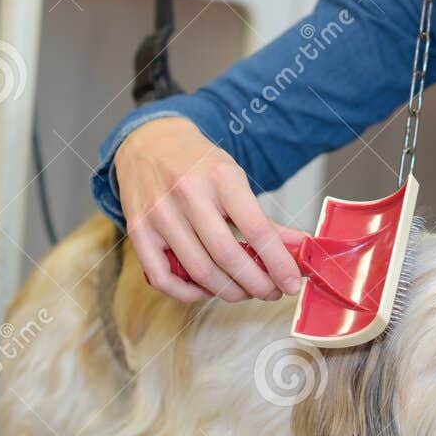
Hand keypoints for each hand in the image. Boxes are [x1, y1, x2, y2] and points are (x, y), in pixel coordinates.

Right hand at [116, 116, 304, 302]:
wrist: (150, 143)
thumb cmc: (197, 164)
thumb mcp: (235, 179)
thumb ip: (264, 219)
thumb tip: (298, 248)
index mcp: (220, 177)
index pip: (257, 230)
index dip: (278, 263)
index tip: (291, 283)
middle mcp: (187, 194)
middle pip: (227, 257)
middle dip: (257, 284)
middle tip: (271, 291)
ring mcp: (159, 214)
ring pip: (199, 272)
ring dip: (229, 291)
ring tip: (245, 290)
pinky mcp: (138, 231)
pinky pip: (163, 278)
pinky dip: (188, 293)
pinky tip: (206, 289)